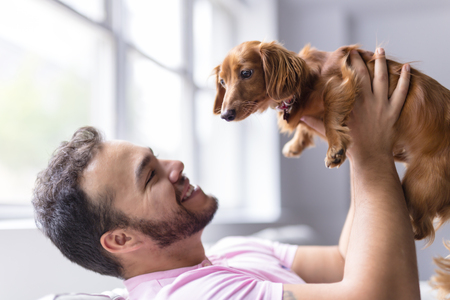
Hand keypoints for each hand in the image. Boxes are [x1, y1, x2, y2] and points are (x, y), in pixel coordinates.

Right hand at [302, 48, 410, 163]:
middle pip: (363, 74)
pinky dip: (405, 78)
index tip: (344, 55)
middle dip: (360, 59)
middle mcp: (365, 101)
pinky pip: (401, 91)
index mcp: (349, 104)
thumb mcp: (330, 132)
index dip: (346, 65)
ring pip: (382, 78)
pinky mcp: (393, 111)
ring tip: (379, 50)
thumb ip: (315, 123)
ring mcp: (381, 105)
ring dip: (381, 62)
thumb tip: (300, 118)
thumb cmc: (350, 146)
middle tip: (357, 50)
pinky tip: (406, 67)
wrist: (370, 157)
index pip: (347, 79)